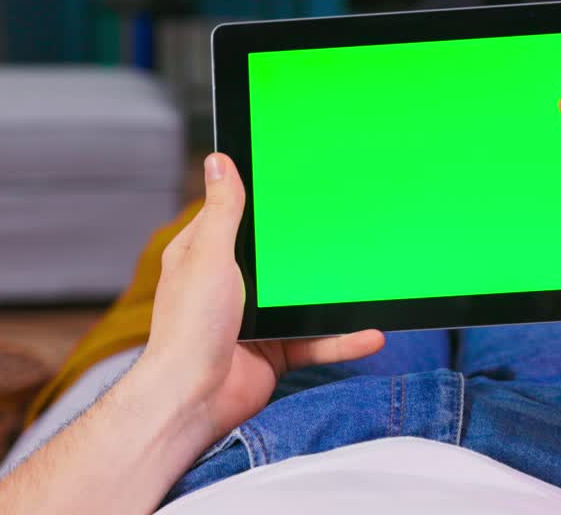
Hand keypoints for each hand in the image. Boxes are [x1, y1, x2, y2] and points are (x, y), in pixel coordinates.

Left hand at [139, 153, 384, 438]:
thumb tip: (219, 161)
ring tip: (369, 279)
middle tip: (348, 223)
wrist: (193, 399)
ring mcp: (256, 319)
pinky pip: (317, 341)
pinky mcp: (277, 351)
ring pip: (305, 301)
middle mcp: (230, 285)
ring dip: (334, 297)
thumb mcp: (209, 255)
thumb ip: (222, 211)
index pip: (236, 216)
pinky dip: (344, 340)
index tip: (297, 181)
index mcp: (205, 256)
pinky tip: (371, 333)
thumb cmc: (189, 329)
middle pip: (278, 258)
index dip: (263, 199)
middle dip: (309, 248)